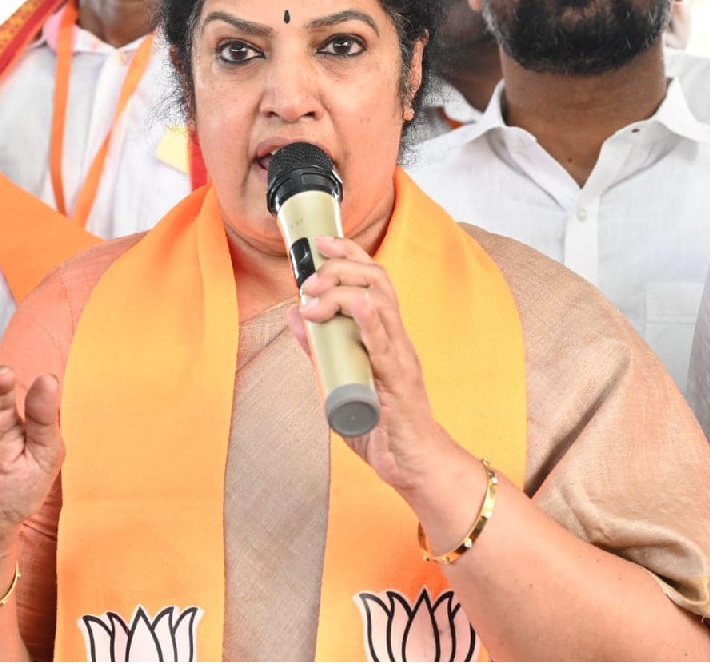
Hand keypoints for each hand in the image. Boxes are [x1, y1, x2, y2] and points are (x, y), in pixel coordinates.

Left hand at [286, 236, 459, 494]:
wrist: (415, 466)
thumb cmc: (382, 428)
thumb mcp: (339, 384)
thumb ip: (318, 352)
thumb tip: (294, 318)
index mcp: (384, 336)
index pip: (373, 281)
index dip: (349, 255)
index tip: (321, 243)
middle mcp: (395, 340)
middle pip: (378, 282)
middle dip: (341, 269)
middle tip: (309, 279)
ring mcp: (400, 360)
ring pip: (381, 306)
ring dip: (345, 292)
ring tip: (317, 294)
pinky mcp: (400, 385)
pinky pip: (387, 349)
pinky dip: (373, 324)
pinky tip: (361, 308)